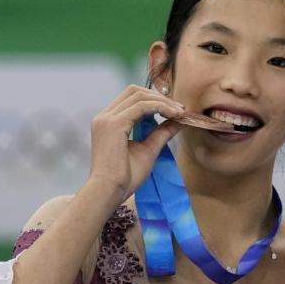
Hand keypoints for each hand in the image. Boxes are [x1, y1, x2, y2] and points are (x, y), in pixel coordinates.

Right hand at [86, 85, 184, 201]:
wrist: (109, 192)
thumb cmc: (126, 177)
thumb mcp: (149, 150)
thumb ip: (162, 133)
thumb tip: (180, 120)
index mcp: (108, 122)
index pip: (132, 99)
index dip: (156, 100)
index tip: (176, 111)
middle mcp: (104, 117)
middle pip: (134, 91)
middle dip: (160, 97)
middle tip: (180, 109)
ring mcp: (107, 119)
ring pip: (139, 95)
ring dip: (163, 101)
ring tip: (180, 113)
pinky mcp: (113, 124)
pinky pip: (141, 106)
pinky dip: (160, 107)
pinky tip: (174, 115)